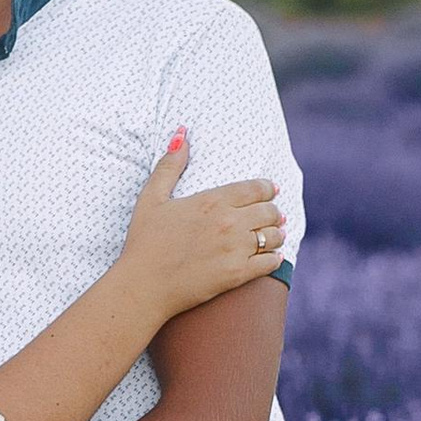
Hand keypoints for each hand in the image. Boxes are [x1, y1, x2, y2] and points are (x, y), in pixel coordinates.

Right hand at [121, 131, 283, 321]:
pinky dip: (276, 257)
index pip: (255, 188)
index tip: (271, 190)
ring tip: (276, 235)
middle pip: (269, 211)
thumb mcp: (151, 197)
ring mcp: (235, 249)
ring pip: (274, 236)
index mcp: (212, 201)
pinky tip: (273, 256)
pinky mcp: (237, 275)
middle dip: (274, 211)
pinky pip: (271, 262)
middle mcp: (229, 222)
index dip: (268, 188)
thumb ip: (169, 165)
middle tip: (274, 214)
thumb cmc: (144, 242)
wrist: (143, 286)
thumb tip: (182, 134)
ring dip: (277, 234)